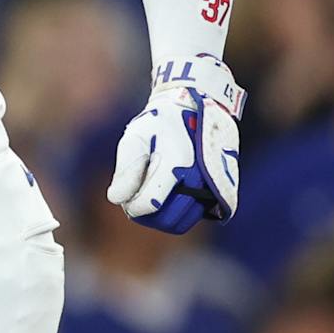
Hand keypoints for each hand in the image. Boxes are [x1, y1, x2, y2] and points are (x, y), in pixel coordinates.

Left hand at [108, 54, 243, 233]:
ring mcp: (211, 187)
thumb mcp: (136, 138)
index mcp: (175, 162)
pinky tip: (165, 198)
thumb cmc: (159, 124)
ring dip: (162, 218)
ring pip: (182, 223)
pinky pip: (195, 216)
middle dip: (146, 216)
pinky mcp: (218, 192)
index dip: (133, 207)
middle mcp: (198, 178)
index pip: (150, 204)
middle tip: (134, 202)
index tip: (124, 200)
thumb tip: (115, 199)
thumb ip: (126, 170)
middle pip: (167, 220)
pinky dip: (178, 214)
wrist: (195, 109)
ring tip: (148, 200)